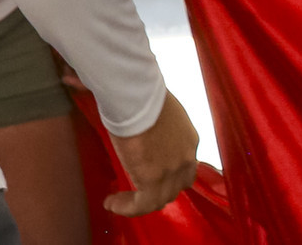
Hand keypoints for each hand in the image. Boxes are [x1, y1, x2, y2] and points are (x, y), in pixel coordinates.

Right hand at [105, 91, 198, 217]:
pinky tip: (111, 203)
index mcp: (189, 139)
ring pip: (159, 198)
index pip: (183, 166)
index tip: (149, 172)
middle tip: (135, 191)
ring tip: (118, 201)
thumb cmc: (142, 93)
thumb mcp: (157, 109)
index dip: (168, 174)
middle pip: (176, 186)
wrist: (137, 95)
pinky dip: (127, 208)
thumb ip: (152, 121)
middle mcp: (187, 158)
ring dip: (138, 203)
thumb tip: (127, 115)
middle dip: (157, 191)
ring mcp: (172, 171)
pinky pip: (142, 204)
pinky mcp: (153, 179)